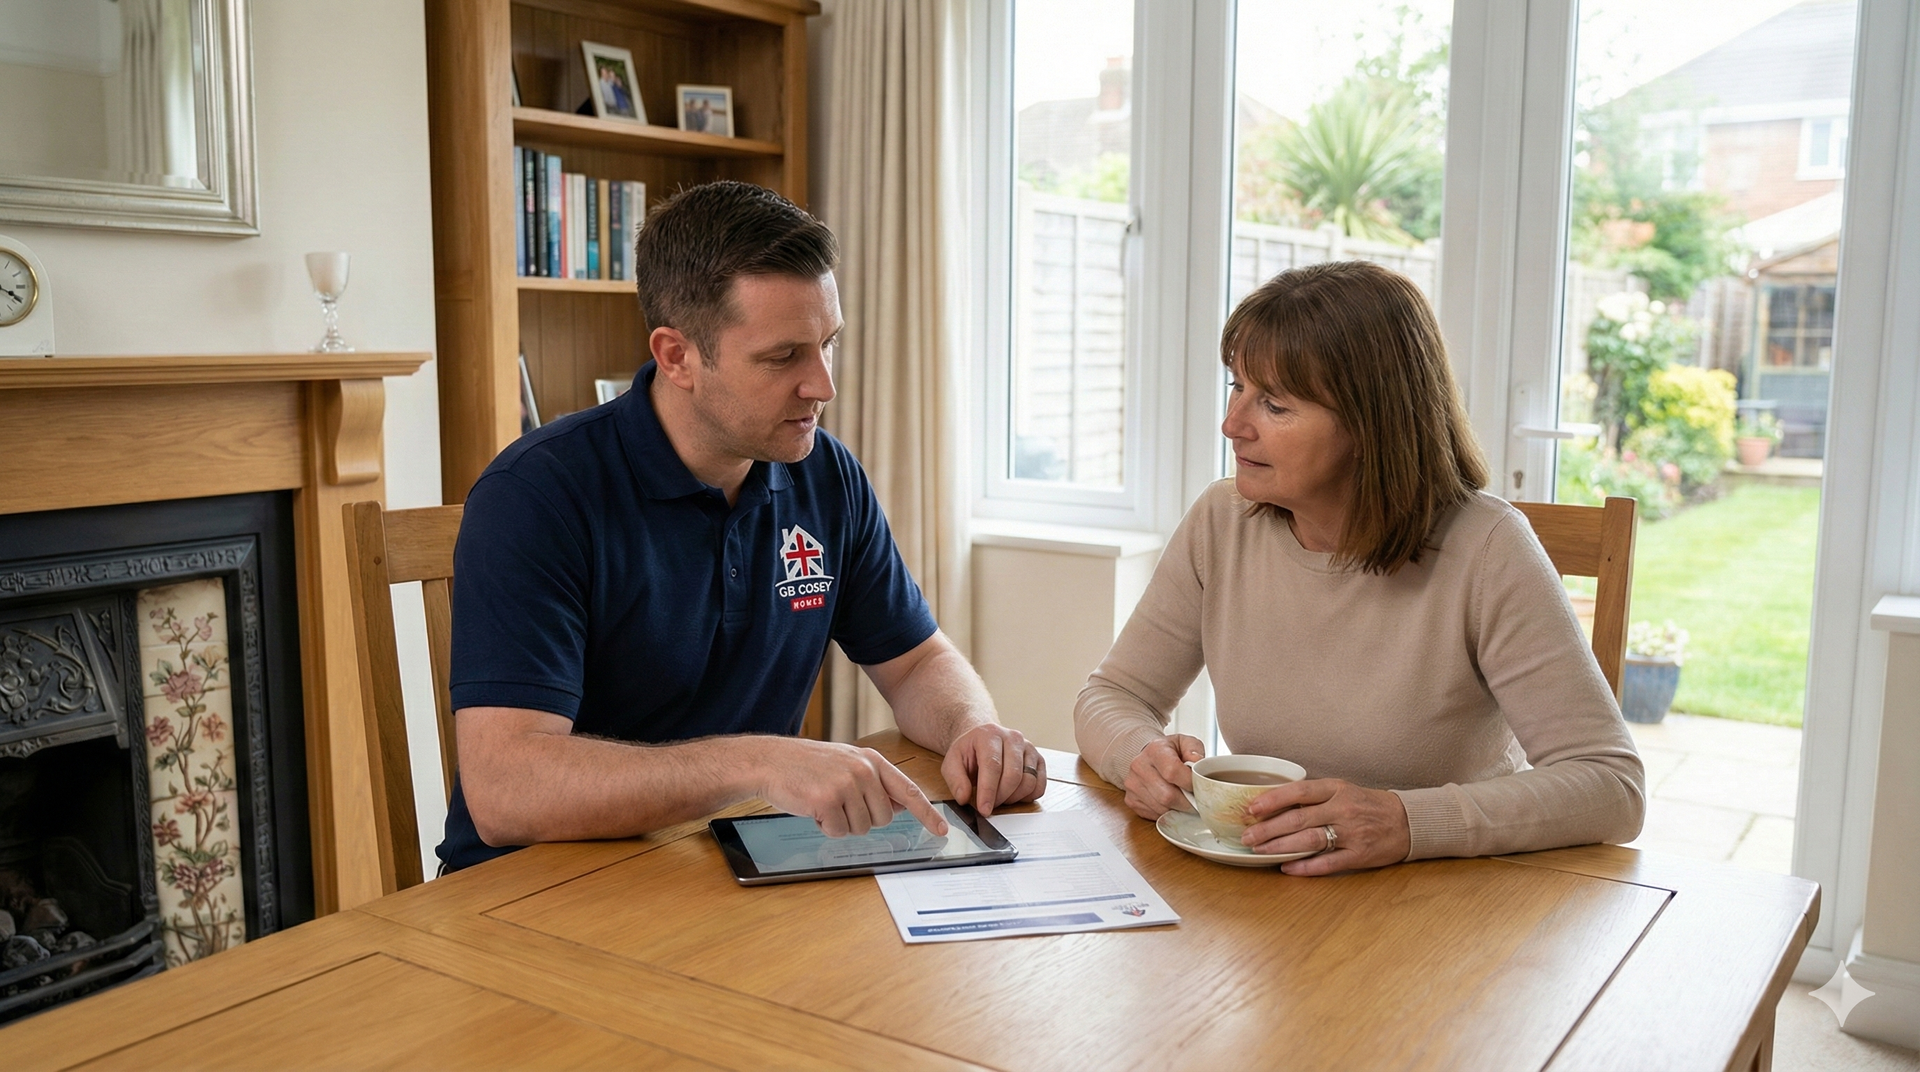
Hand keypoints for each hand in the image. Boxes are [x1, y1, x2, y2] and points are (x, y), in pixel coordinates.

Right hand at [754, 738, 947, 837]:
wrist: (770, 761)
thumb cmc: (807, 766)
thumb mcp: (847, 764)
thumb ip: (874, 782)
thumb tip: (899, 805)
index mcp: (871, 760)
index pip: (908, 790)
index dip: (927, 813)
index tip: (941, 830)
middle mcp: (863, 770)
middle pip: (883, 818)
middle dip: (862, 820)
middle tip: (839, 804)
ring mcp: (846, 784)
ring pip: (861, 828)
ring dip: (841, 823)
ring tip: (823, 802)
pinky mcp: (828, 799)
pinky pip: (837, 831)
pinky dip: (824, 827)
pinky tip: (813, 808)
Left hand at [942, 723, 1045, 816]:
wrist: (983, 740)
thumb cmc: (970, 752)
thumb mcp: (952, 762)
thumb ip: (955, 779)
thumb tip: (964, 798)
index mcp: (989, 734)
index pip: (993, 765)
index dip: (988, 791)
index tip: (984, 810)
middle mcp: (1013, 737)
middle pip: (1013, 775)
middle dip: (1001, 797)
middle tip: (989, 805)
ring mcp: (1029, 747)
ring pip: (1029, 782)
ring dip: (1013, 798)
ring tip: (999, 797)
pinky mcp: (1039, 759)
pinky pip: (1040, 785)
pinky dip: (1027, 796)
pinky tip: (1013, 794)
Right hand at [1121, 734, 1207, 820]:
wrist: (1150, 756)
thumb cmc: (1172, 752)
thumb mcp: (1187, 743)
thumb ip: (1195, 751)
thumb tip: (1197, 765)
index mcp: (1154, 750)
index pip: (1173, 771)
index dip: (1190, 783)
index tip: (1199, 786)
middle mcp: (1139, 766)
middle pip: (1167, 796)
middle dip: (1186, 802)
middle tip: (1196, 800)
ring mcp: (1133, 784)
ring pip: (1162, 808)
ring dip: (1178, 809)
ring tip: (1184, 800)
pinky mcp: (1131, 800)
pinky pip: (1154, 815)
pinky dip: (1167, 813)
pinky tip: (1172, 803)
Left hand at [1239, 778, 1410, 874]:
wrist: (1407, 821)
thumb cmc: (1367, 805)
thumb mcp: (1342, 790)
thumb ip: (1313, 797)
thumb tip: (1273, 804)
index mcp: (1337, 789)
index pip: (1299, 791)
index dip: (1272, 800)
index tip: (1251, 808)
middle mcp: (1343, 809)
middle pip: (1298, 819)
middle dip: (1268, 828)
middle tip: (1247, 835)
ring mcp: (1351, 833)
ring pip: (1309, 840)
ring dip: (1280, 846)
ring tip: (1259, 850)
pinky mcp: (1359, 855)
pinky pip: (1327, 863)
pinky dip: (1305, 866)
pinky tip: (1286, 868)